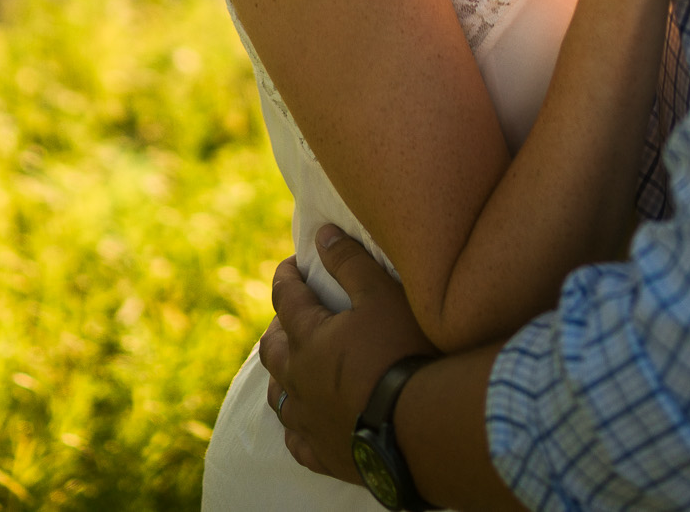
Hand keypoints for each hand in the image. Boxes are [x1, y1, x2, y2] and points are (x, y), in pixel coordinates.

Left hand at [261, 226, 435, 475]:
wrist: (416, 425)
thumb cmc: (399, 350)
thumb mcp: (379, 294)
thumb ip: (348, 262)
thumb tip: (321, 234)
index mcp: (308, 338)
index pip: (286, 299)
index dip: (286, 277)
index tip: (291, 264)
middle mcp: (299, 380)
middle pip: (272, 350)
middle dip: (277, 327)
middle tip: (286, 316)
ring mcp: (308, 421)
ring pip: (278, 397)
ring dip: (280, 377)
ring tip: (289, 366)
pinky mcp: (324, 455)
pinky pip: (297, 442)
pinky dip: (296, 426)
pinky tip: (301, 424)